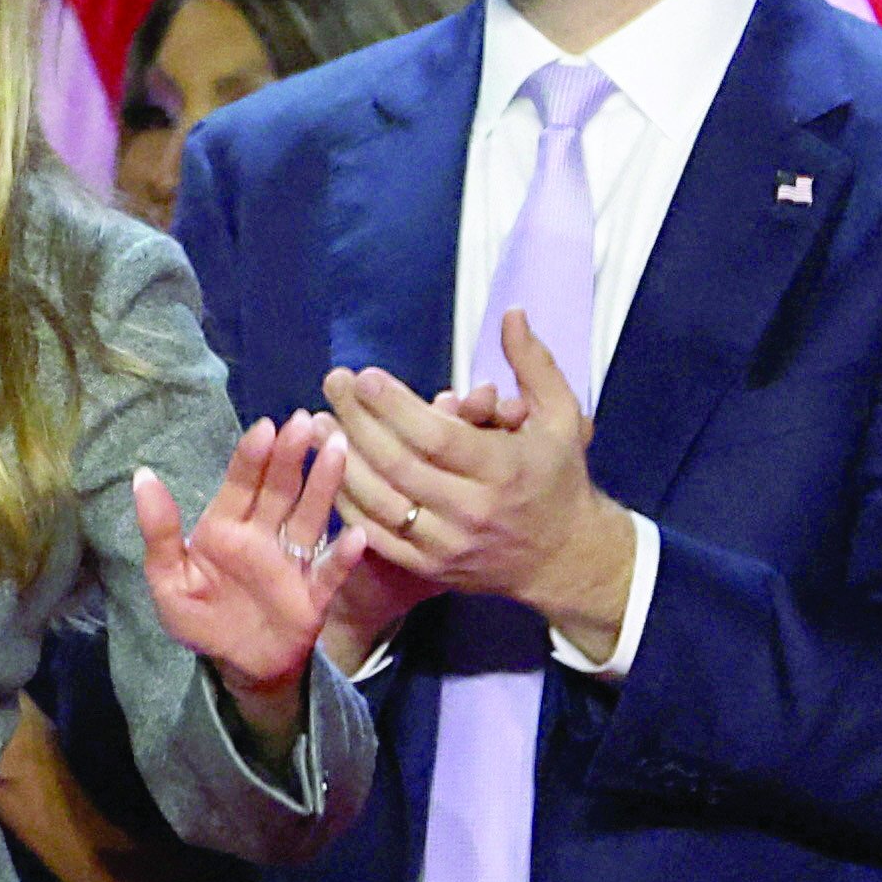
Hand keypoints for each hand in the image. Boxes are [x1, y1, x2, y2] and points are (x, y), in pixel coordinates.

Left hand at [133, 412, 361, 741]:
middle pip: (279, 490)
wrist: (235, 666)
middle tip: (306, 421)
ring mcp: (291, 562)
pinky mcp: (313, 595)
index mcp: (225, 529)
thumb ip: (160, 532)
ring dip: (324, 485)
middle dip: (291, 456)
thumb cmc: (200, 619)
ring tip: (338, 449)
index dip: (253, 456)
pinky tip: (355, 534)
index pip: (240, 484)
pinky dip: (342, 556)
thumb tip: (143, 475)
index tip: (266, 427)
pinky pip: (329, 573)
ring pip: (310, 518)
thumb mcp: (167, 581)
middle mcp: (262, 537)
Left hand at [325, 312, 640, 658]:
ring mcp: (448, 543)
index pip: (438, 437)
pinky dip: (347, 502)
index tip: (365, 376)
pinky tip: (326, 469)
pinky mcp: (430, 567)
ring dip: (340, 460)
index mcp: (505, 470)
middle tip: (333, 384)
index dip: (395, 407)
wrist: (565, 557)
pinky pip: (376, 535)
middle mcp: (474, 510)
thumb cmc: (558, 476)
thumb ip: (534, 364)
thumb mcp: (562, 416)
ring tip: (316, 421)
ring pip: (380, 502)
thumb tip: (512, 313)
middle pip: (399, 464)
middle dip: (358, 421)